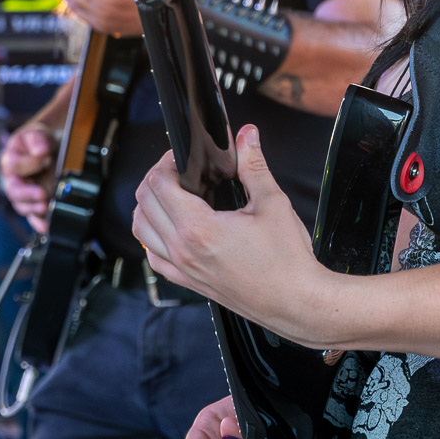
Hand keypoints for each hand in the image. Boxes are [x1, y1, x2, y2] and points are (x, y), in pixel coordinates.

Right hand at [1, 123, 59, 229]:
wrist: (52, 149)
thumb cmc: (41, 141)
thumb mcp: (39, 134)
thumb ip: (38, 138)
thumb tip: (40, 150)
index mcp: (10, 159)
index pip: (13, 165)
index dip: (29, 163)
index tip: (45, 157)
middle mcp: (13, 179)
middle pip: (13, 190)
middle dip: (28, 193)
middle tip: (42, 193)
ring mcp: (23, 194)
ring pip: (21, 205)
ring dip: (33, 208)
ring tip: (45, 207)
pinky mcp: (34, 204)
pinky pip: (32, 217)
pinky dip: (38, 222)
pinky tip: (44, 225)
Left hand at [133, 126, 336, 344]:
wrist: (297, 303)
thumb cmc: (288, 261)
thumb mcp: (272, 204)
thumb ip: (253, 165)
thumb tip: (247, 136)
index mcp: (198, 228)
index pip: (158, 184)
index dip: (165, 162)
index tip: (180, 157)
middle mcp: (183, 250)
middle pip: (143, 203)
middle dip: (155, 178)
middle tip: (177, 170)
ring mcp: (183, 269)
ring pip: (142, 230)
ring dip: (148, 206)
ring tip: (170, 194)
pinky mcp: (189, 283)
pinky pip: (154, 257)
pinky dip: (154, 238)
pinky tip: (171, 228)